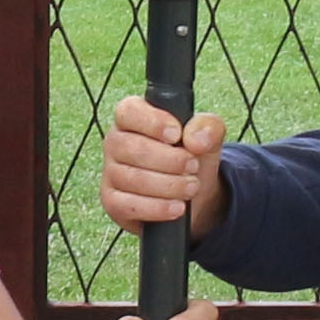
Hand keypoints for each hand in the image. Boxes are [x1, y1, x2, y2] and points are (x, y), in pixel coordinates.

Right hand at [102, 96, 228, 237]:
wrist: (193, 196)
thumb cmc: (192, 157)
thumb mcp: (207, 137)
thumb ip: (208, 127)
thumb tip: (195, 139)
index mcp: (133, 118)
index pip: (129, 111)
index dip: (152, 122)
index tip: (176, 134)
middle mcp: (116, 143)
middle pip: (130, 147)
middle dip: (169, 159)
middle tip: (193, 166)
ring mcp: (111, 173)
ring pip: (132, 178)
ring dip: (169, 185)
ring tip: (191, 186)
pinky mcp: (113, 202)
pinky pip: (129, 205)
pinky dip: (158, 208)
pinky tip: (177, 207)